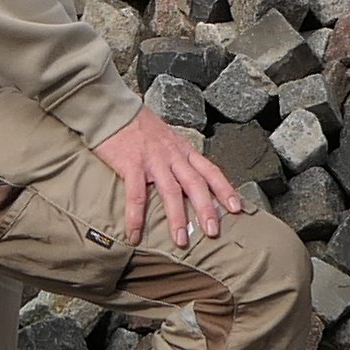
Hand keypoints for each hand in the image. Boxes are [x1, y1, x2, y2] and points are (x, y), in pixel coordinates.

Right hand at [93, 110, 244, 249]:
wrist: (113, 108)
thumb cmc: (136, 124)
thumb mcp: (165, 137)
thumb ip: (175, 156)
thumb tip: (184, 176)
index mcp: (182, 149)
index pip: (210, 170)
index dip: (225, 189)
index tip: (236, 208)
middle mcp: (172, 155)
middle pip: (196, 184)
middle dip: (206, 209)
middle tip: (213, 232)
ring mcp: (153, 160)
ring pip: (171, 192)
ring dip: (177, 218)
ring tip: (180, 240)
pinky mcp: (131, 164)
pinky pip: (136, 194)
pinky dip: (136, 216)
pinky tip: (134, 233)